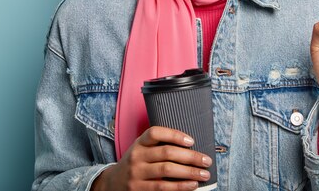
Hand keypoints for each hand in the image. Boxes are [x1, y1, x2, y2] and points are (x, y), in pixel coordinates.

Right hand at [91, 126, 211, 190]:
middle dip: (190, 156)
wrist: (112, 183)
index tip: (191, 140)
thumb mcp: (141, 149)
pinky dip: (180, 186)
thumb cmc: (136, 163)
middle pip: (167, 152)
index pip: (155, 133)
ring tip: (204, 174)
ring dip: (189, 172)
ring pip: (167, 170)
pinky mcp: (139, 189)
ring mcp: (137, 173)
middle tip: (206, 160)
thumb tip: (190, 148)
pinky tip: (192, 185)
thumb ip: (158, 146)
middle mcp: (137, 156)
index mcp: (139, 143)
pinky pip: (163, 187)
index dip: (174, 135)